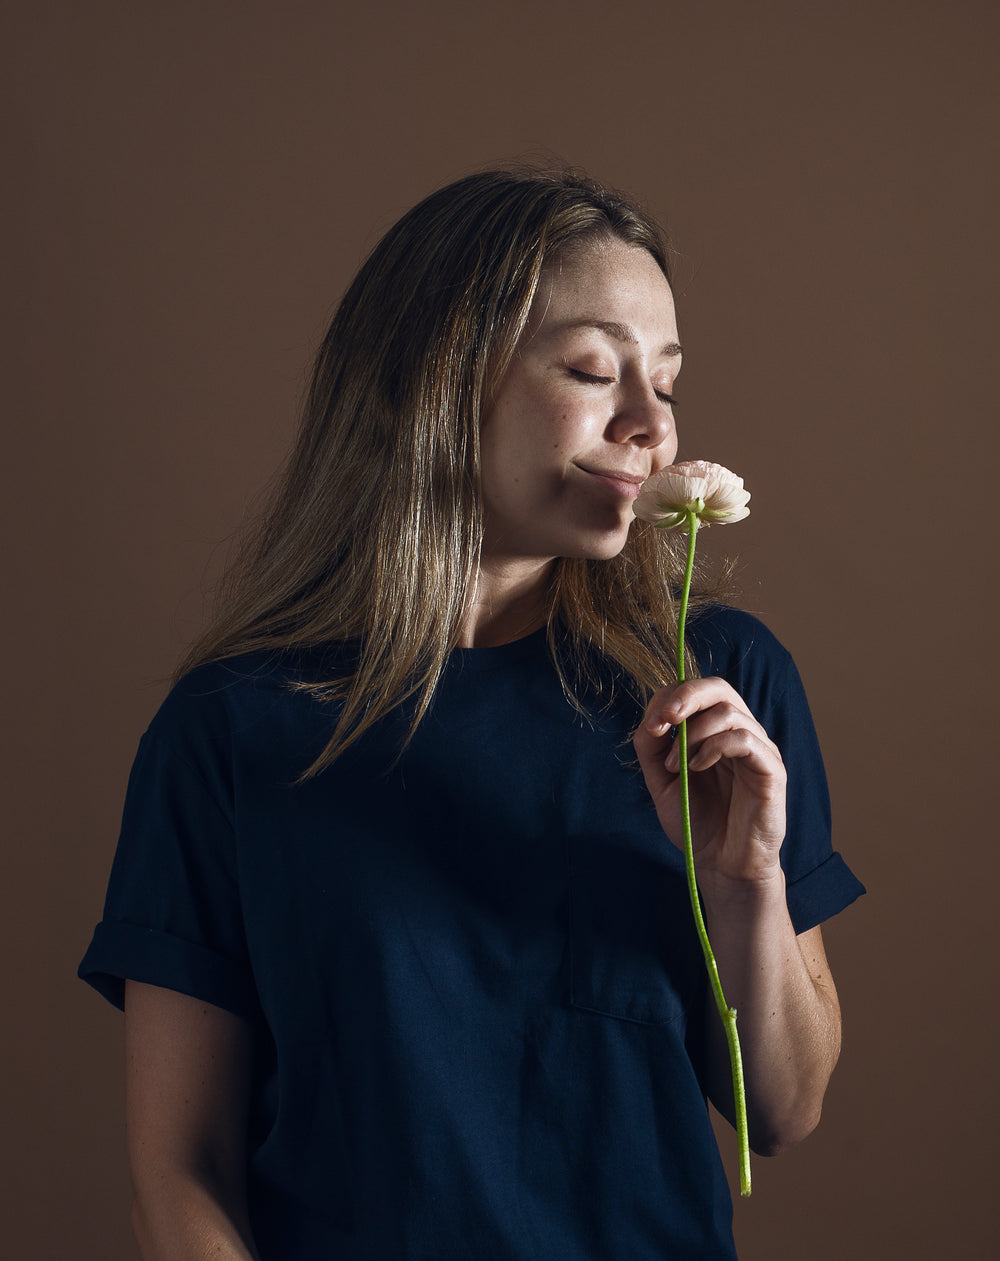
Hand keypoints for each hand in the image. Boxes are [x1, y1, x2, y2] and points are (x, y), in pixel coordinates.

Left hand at [633, 677, 786, 885]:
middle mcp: (739, 732)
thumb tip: (652, 718)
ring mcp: (758, 748)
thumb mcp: (662, 781)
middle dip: (686, 696)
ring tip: (676, 765)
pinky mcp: (771, 768)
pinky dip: (715, 746)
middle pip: (718, 688)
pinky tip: (696, 768)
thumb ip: (652, 748)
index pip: (697, 692)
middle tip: (665, 718)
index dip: (671, 698)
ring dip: (693, 733)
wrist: (721, 864)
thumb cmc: (696, 820)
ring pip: (729, 711)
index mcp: (714, 731)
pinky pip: (745, 739)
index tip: (651, 724)